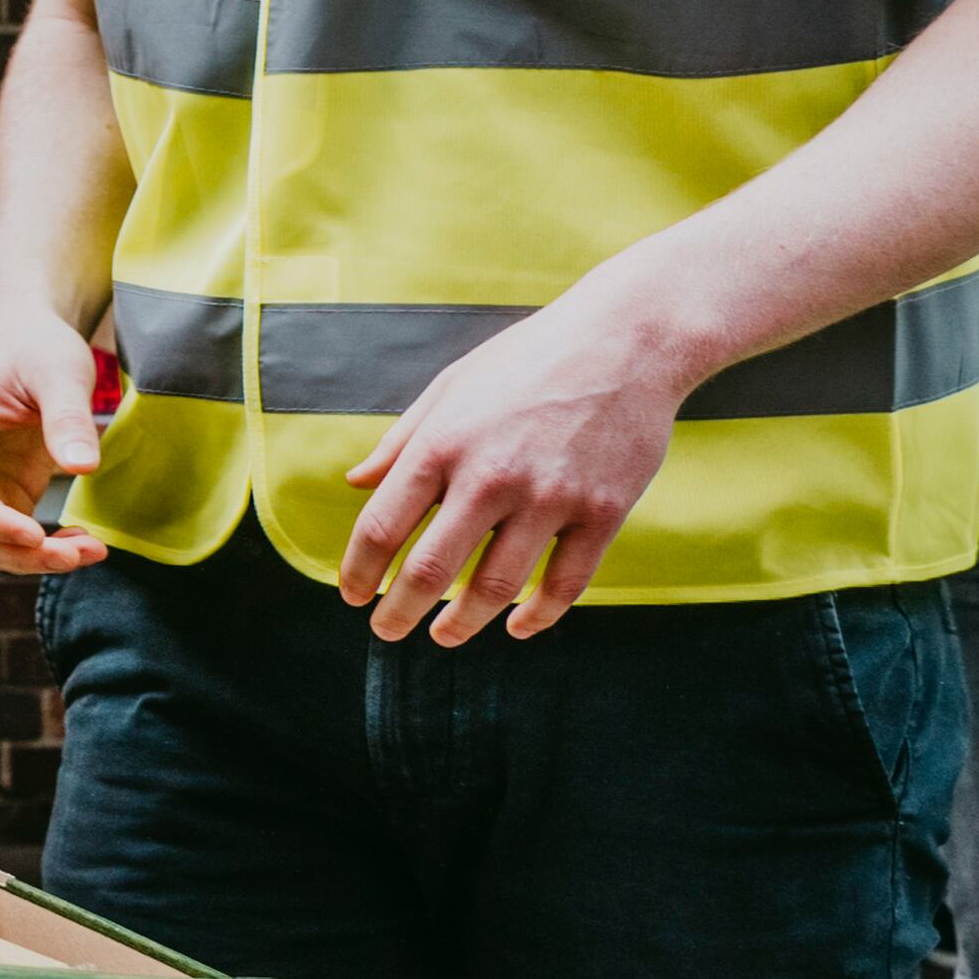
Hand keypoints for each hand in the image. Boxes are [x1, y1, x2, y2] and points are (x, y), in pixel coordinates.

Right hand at [0, 294, 112, 576]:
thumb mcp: (59, 370)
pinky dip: (46, 549)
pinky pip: (15, 537)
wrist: (28, 335)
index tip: (37, 535)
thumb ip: (67, 417)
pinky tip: (84, 544)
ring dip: (32, 559)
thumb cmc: (34, 345)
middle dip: (16, 554)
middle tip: (75, 556)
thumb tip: (82, 468)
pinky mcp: (3, 493)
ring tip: (89, 551)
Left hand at [339, 282, 689, 641]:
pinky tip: (519, 626)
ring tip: (444, 636)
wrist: (626, 341)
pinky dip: (538, 616)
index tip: (351, 596)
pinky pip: (565, 584)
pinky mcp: (602, 513)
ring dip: (463, 623)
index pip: (383, 526)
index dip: (360, 571)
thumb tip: (356, 483)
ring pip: (496, 588)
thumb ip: (402, 440)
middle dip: (398, 611)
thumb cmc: (528, 359)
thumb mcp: (451, 387)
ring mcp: (550, 498)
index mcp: (443, 444)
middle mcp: (491, 477)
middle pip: (431, 570)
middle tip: (385, 632)